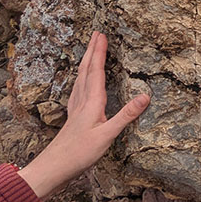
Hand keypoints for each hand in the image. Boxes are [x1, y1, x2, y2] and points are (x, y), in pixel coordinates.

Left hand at [18, 32, 148, 198]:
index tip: (102, 35)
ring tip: (90, 50)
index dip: (99, 53)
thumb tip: (146, 96)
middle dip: (92, 51)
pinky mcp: (73, 116)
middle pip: (86, 70)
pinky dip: (81, 77)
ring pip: (80, 78)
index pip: (96, 71)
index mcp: (91, 102)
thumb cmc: (79, 153)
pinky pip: (78, 89)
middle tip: (96, 34)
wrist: (54, 167)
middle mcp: (82, 101)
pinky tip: (81, 81)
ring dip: (86, 61)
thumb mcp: (107, 136)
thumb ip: (126, 116)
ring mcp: (75, 108)